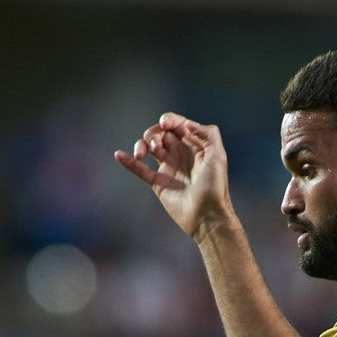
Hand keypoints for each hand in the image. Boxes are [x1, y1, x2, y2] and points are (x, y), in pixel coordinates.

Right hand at [113, 112, 233, 239]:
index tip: (164, 124)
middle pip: (160, 134)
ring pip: (149, 148)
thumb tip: (186, 124)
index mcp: (194, 145)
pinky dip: (128, 162)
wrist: (207, 216)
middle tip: (156, 146)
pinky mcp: (158, 183)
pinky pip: (140, 169)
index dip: (168, 120)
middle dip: (154, 134)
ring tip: (142, 154)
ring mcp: (168, 168)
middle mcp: (180, 154)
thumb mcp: (218, 156)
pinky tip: (118, 155)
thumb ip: (207, 134)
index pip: (177, 125)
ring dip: (142, 145)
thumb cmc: (215, 187)